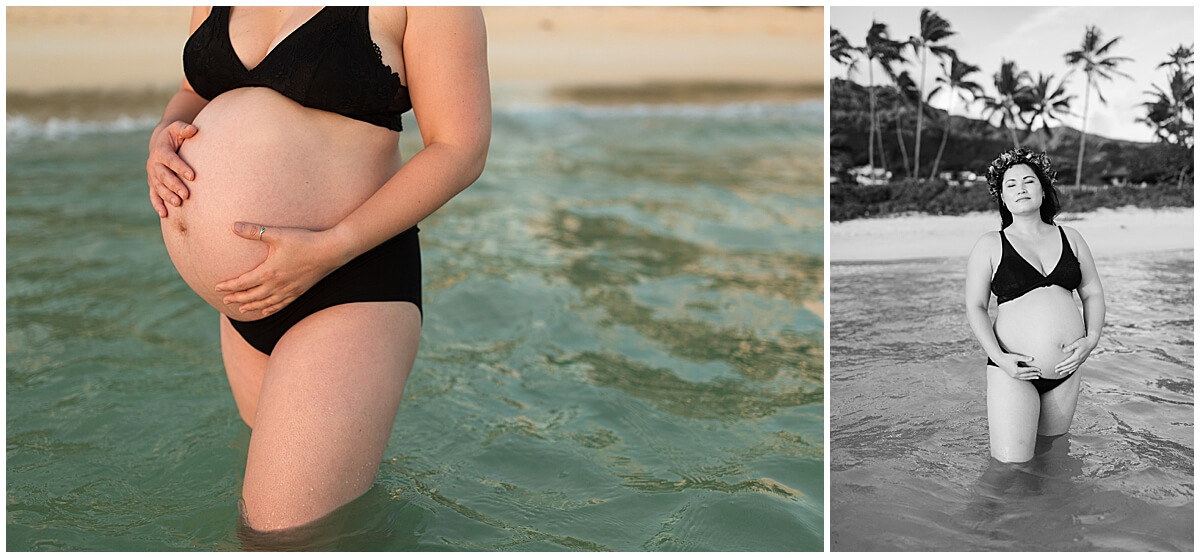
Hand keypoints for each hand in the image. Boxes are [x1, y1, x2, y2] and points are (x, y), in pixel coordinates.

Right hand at [146, 121, 197, 217]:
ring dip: (167, 196)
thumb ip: (185, 129)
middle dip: (174, 185)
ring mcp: (152, 175)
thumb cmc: (175, 136)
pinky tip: (164, 214)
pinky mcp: (153, 184)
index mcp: (161, 151)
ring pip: (158, 187)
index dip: (180, 167)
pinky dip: (157, 205)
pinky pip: (153, 196)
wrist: (162, 143)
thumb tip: (193, 130)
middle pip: (163, 176)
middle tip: (186, 194)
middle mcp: (154, 164)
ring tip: (178, 203)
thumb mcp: (178, 129)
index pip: (171, 160)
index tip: (192, 176)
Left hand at [215, 222, 343, 316]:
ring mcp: (288, 290)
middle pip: (251, 295)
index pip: (243, 282)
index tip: (217, 287)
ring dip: (251, 306)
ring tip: (241, 309)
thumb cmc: (304, 241)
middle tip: (224, 300)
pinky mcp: (299, 291)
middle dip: (237, 298)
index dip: (229, 286)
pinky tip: (265, 311)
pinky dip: (270, 309)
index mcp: (268, 272)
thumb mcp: (277, 234)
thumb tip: (233, 226)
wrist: (330, 251)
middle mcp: (276, 285)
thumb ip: (254, 231)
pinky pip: (281, 304)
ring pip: (265, 303)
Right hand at [994, 352, 1040, 380]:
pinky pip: (1021, 378)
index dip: (1034, 369)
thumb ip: (1024, 358)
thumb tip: (1032, 359)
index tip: (1039, 369)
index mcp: (1017, 370)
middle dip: (1034, 374)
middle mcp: (1015, 374)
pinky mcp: (1012, 375)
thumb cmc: (1007, 357)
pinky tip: (1029, 377)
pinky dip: (1026, 378)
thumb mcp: (1016, 357)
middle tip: (1040, 374)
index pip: (1028, 370)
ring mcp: (1013, 376)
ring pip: (1024, 378)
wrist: (999, 359)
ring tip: (1037, 377)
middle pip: (1027, 375)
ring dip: (1031, 377)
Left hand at [1053, 336, 1095, 376]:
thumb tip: (1063, 351)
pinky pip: (1077, 367)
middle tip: (1056, 371)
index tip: (1056, 367)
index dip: (1061, 365)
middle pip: (1069, 366)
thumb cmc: (1083, 342)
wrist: (1092, 343)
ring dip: (1066, 370)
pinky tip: (1069, 372)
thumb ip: (1070, 347)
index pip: (1067, 362)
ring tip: (1061, 373)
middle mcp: (1079, 360)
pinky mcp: (1082, 360)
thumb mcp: (1076, 343)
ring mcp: (1081, 361)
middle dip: (1062, 369)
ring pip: (1073, 368)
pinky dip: (1072, 370)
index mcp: (1077, 356)